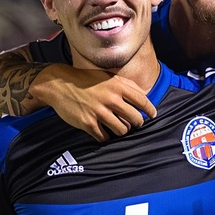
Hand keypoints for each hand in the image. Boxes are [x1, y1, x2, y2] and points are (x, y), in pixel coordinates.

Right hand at [34, 64, 156, 141]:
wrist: (60, 84)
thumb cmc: (88, 80)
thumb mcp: (109, 77)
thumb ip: (127, 85)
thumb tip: (144, 96)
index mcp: (118, 86)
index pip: (142, 101)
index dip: (150, 110)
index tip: (153, 115)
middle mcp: (111, 99)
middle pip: (135, 119)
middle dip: (137, 123)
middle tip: (133, 123)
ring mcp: (99, 112)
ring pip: (122, 130)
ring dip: (121, 130)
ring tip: (117, 126)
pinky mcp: (88, 123)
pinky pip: (104, 137)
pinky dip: (105, 136)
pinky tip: (103, 131)